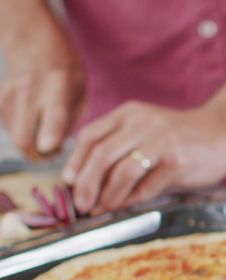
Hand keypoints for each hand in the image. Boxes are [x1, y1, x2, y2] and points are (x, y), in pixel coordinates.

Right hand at [0, 21, 83, 158]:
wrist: (33, 43)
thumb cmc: (66, 72)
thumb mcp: (81, 91)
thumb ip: (71, 121)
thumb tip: (54, 149)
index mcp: (59, 85)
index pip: (54, 114)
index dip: (50, 134)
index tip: (49, 147)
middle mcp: (31, 90)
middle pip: (23, 137)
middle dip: (38, 155)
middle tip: (52, 152)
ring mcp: (9, 94)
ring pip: (15, 136)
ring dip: (30, 143)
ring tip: (45, 131)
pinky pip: (7, 127)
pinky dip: (20, 131)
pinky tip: (31, 120)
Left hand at [63, 102, 225, 214]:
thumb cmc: (186, 136)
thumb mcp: (149, 129)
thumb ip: (124, 144)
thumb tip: (93, 180)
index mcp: (130, 113)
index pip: (90, 136)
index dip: (75, 162)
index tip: (70, 183)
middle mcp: (143, 124)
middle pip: (101, 155)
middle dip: (86, 184)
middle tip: (82, 204)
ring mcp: (161, 142)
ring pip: (121, 172)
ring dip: (107, 196)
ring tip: (102, 210)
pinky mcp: (177, 162)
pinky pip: (147, 185)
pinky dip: (132, 200)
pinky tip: (126, 208)